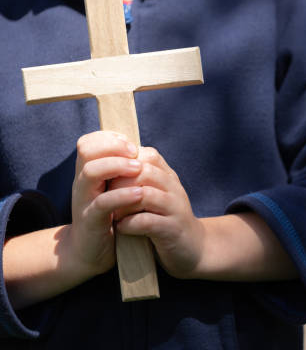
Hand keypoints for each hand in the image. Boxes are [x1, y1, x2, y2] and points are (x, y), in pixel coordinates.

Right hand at [70, 131, 143, 277]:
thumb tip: (139, 148)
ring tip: (138, 169)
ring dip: (117, 166)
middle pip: (87, 152)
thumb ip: (119, 172)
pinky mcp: (91, 220)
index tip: (130, 145)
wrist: (91, 252)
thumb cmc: (108, 217)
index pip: (88, 143)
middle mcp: (82, 183)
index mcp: (88, 173)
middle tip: (135, 153)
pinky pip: (102, 203)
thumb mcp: (112, 190)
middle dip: (114, 147)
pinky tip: (139, 194)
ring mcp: (84, 201)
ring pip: (91, 172)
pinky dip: (121, 196)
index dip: (108, 138)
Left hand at [109, 147, 203, 278]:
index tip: (109, 175)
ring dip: (122, 203)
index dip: (125, 162)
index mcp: (169, 178)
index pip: (148, 155)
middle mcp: (174, 189)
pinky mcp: (172, 230)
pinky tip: (121, 228)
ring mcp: (175, 209)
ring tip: (112, 212)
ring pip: (145, 195)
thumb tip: (113, 163)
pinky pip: (147, 221)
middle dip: (119, 182)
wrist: (193, 249)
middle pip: (144, 171)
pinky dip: (129, 224)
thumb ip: (142, 180)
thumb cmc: (166, 220)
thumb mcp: (157, 195)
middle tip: (105, 194)